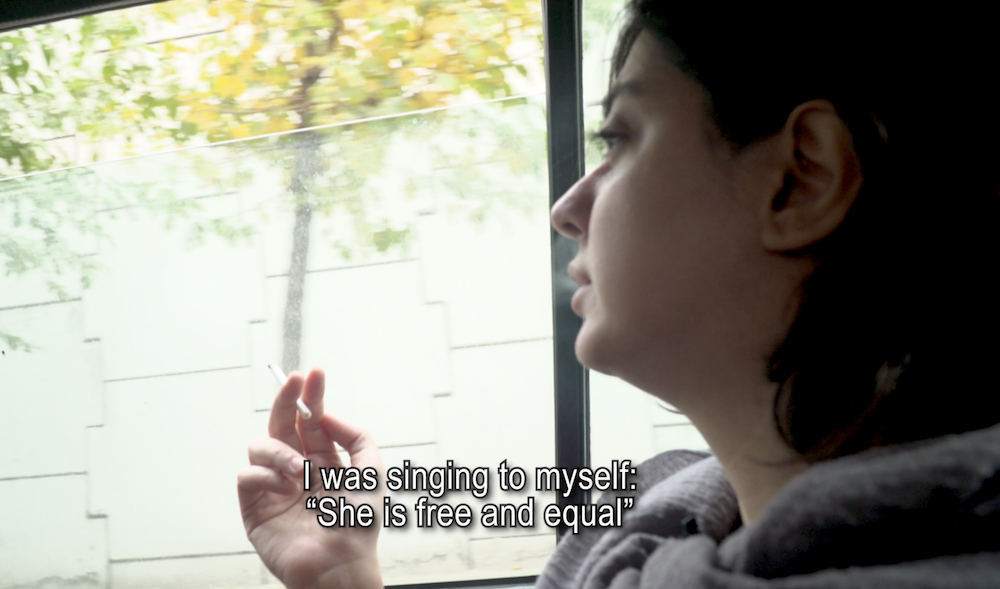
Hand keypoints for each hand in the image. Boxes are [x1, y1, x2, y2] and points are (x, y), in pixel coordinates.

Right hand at [238, 368, 383, 588]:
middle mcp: (297, 468)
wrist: (340, 565)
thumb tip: (326, 415)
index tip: (313, 373)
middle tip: (293, 382)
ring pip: (261, 445)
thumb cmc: (359, 525)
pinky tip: (286, 489)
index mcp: (324, 459)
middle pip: (282, 423)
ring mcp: (274, 486)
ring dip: (280, 450)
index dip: (311, 395)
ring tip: (299, 471)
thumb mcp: (372, 471)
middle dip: (286, 400)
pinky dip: (265, 476)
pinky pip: (247, 475)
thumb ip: (356, 435)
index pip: (313, 419)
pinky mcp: (255, 507)